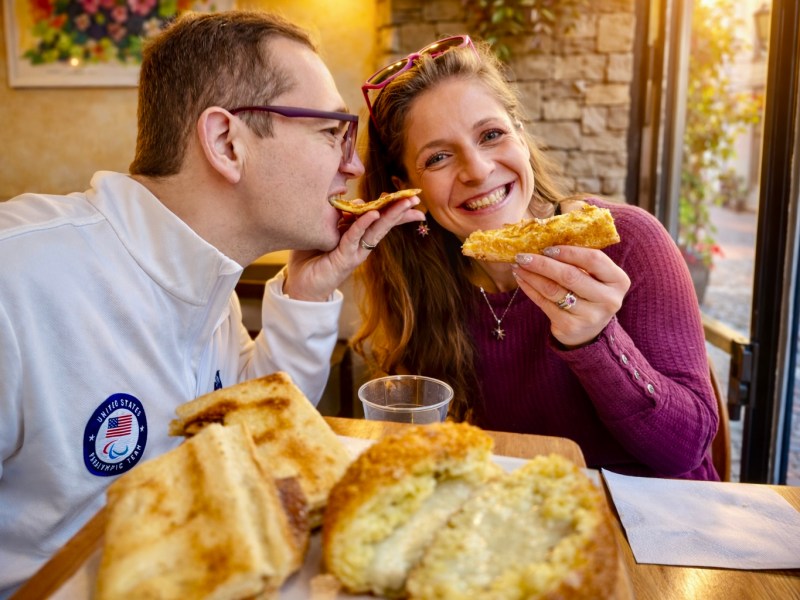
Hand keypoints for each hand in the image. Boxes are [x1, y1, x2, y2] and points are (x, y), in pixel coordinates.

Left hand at [283, 196, 424, 300]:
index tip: (407, 196)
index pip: (379, 218)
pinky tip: (374, 213)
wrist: (301, 286)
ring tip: (405, 203)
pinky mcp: (344, 258)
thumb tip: (355, 201)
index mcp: (357, 235)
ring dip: (391, 215)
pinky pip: (355, 237)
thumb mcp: (325, 230)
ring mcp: (355, 252)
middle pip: (384, 223)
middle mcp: (361, 244)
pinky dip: (364, 224)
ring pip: (376, 230)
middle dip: (400, 210)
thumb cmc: (310, 257)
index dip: (393, 207)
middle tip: (416, 198)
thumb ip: (338, 216)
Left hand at [511, 246, 629, 347]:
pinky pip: (545, 303)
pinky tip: (522, 280)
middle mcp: (608, 299)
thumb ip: (580, 261)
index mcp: (618, 280)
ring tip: (518, 266)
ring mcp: (590, 316)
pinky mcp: (571, 327)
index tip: (547, 248)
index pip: (594, 259)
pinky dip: (530, 289)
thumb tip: (545, 239)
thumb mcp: (595, 277)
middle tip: (523, 256)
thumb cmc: (589, 294)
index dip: (569, 252)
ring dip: (532, 276)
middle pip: (570, 276)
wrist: (589, 331)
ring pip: (554, 290)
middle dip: (543, 264)